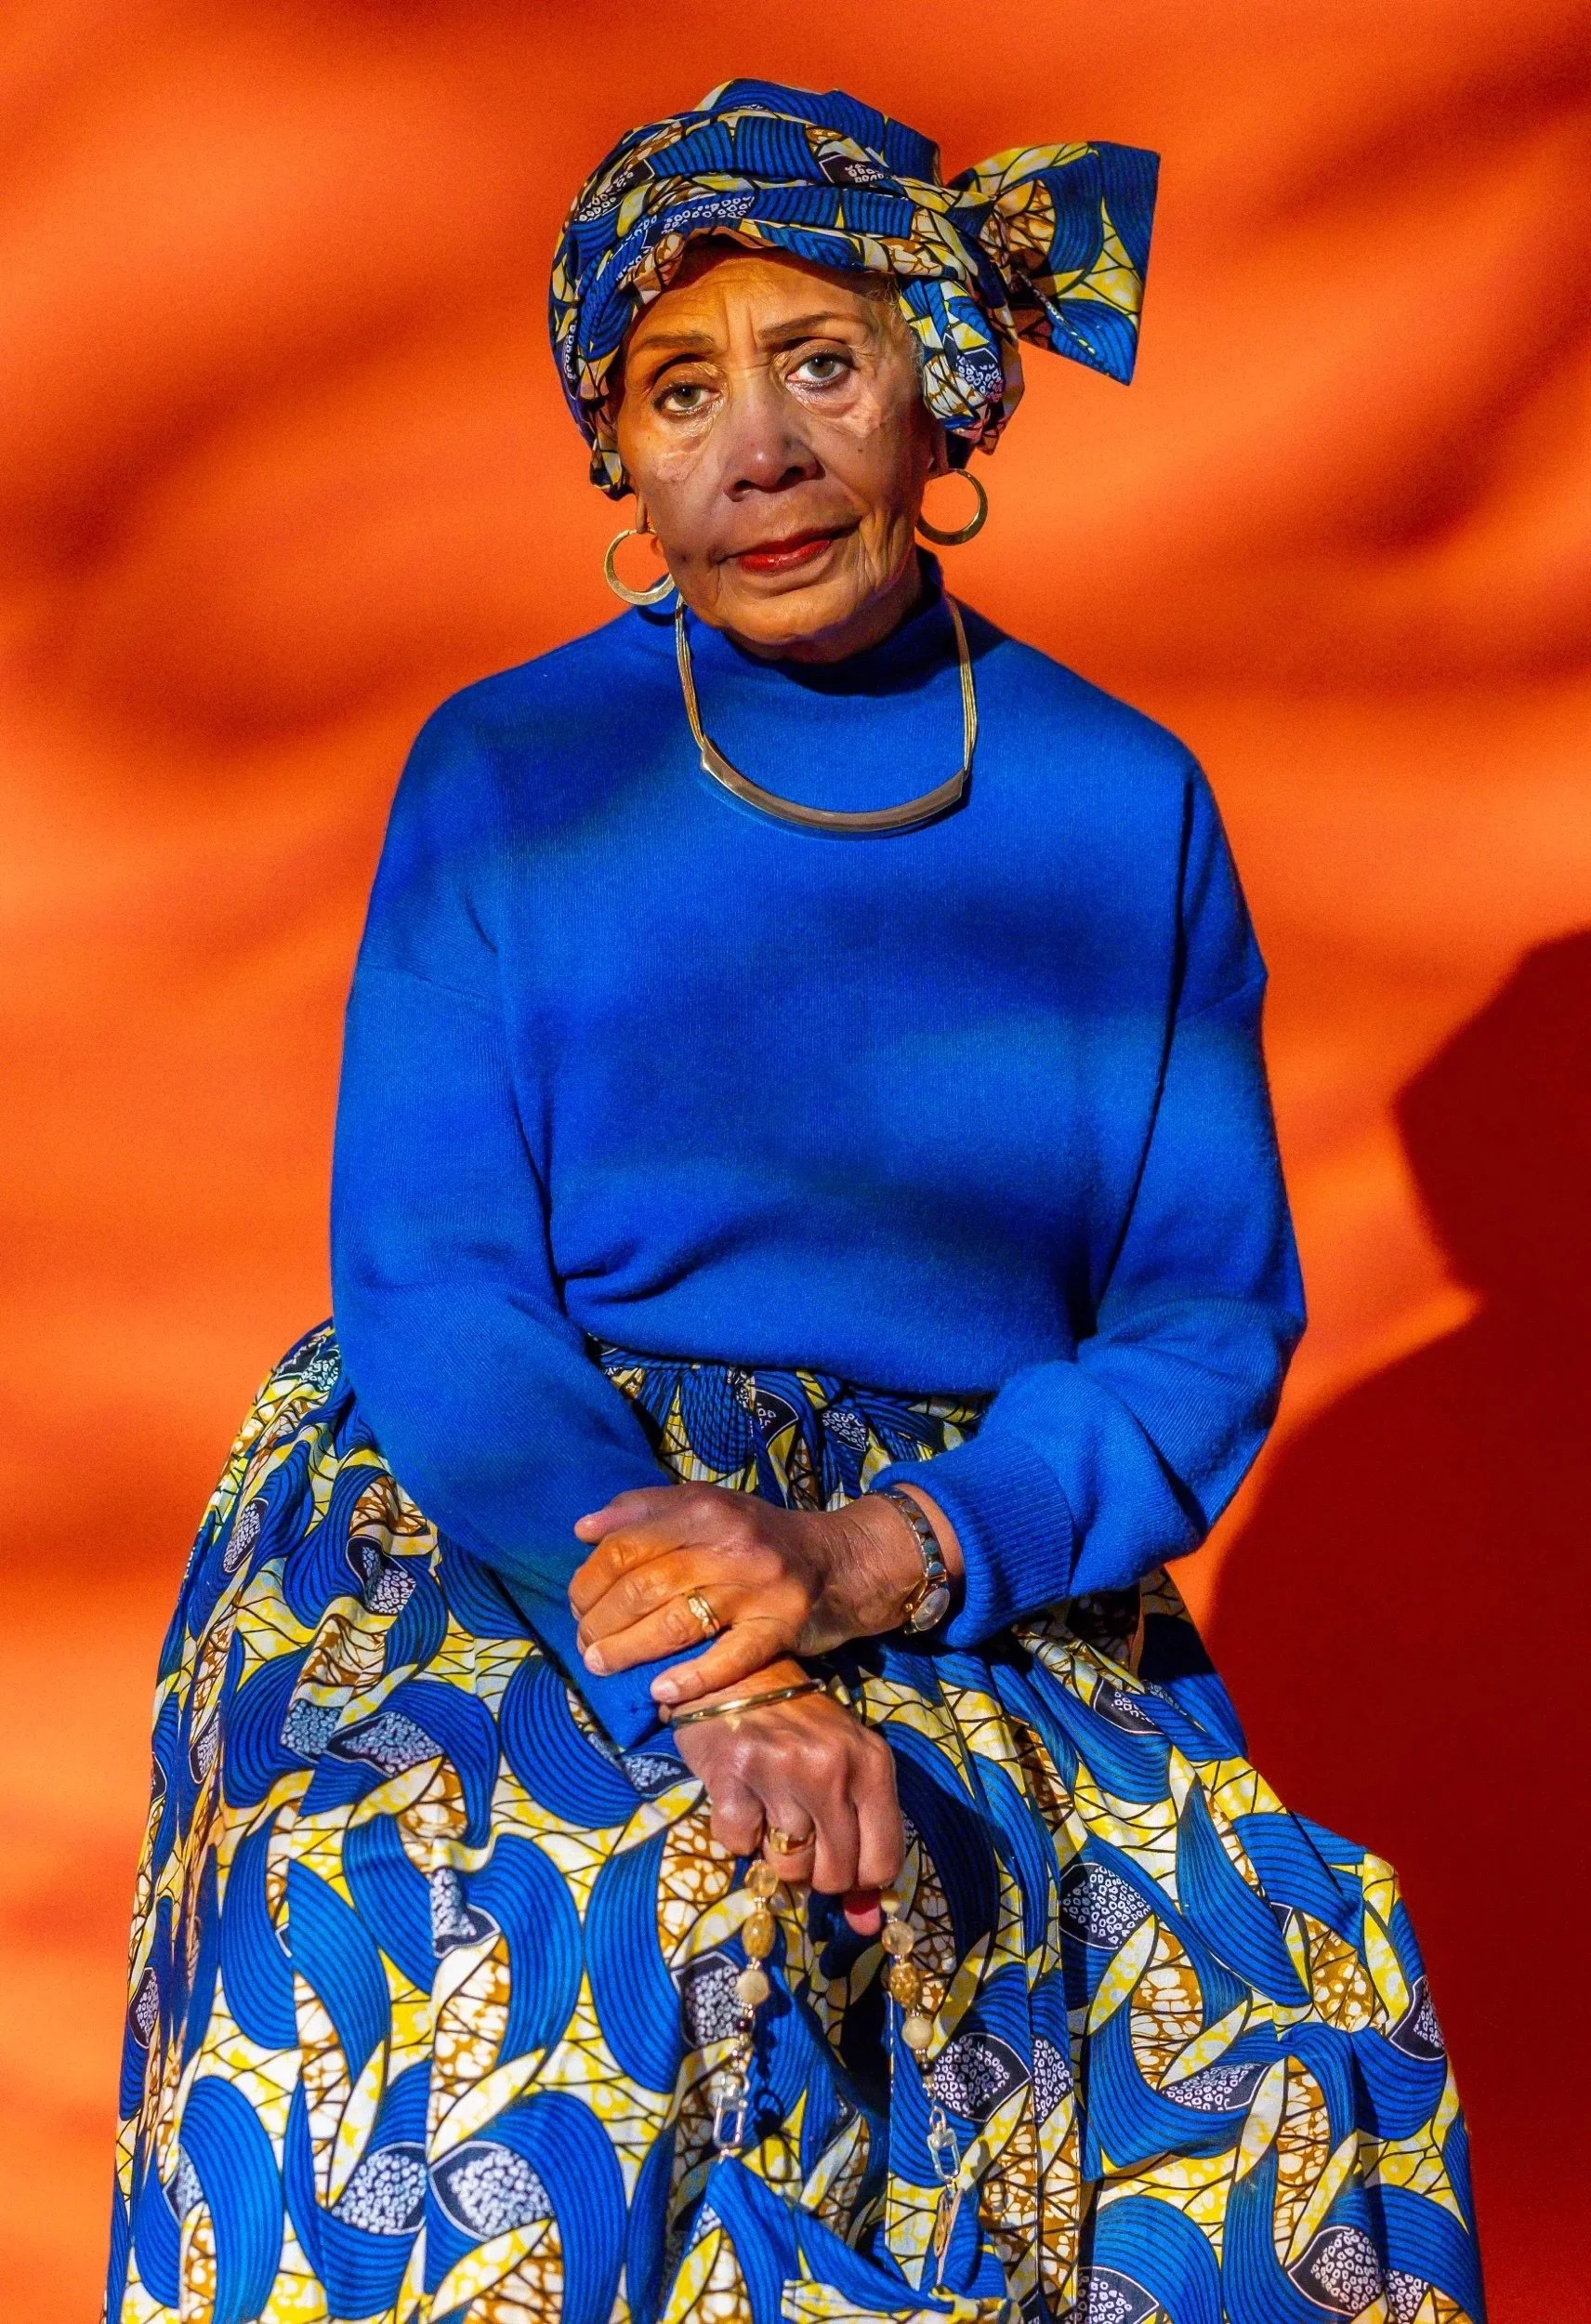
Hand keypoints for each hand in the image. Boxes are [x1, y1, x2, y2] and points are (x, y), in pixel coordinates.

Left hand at [569, 1481, 961, 1708]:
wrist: (839, 1559)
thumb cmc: (757, 1535)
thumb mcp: (706, 1504)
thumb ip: (644, 1509)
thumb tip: (583, 1529)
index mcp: (704, 1507)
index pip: (625, 1546)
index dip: (589, 1581)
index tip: (577, 1606)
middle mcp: (730, 1543)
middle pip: (643, 1587)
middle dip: (601, 1622)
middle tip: (586, 1645)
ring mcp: (758, 1587)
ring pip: (676, 1623)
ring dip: (629, 1651)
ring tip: (603, 1666)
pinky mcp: (782, 1626)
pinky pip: (727, 1659)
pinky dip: (689, 1679)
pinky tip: (660, 1693)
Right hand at [670, 1658, 903, 1932]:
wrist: (738, 1673)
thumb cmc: (799, 1729)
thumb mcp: (846, 1774)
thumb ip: (862, 1846)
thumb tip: (868, 1926)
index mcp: (872, 1765)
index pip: (882, 1863)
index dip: (858, 1879)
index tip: (837, 1860)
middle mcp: (833, 1768)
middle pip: (833, 1874)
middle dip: (813, 1870)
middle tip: (799, 1830)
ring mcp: (782, 1770)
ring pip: (787, 1866)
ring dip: (774, 1850)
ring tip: (769, 1805)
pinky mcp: (734, 1773)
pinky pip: (738, 1845)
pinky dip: (737, 1832)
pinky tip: (741, 1795)